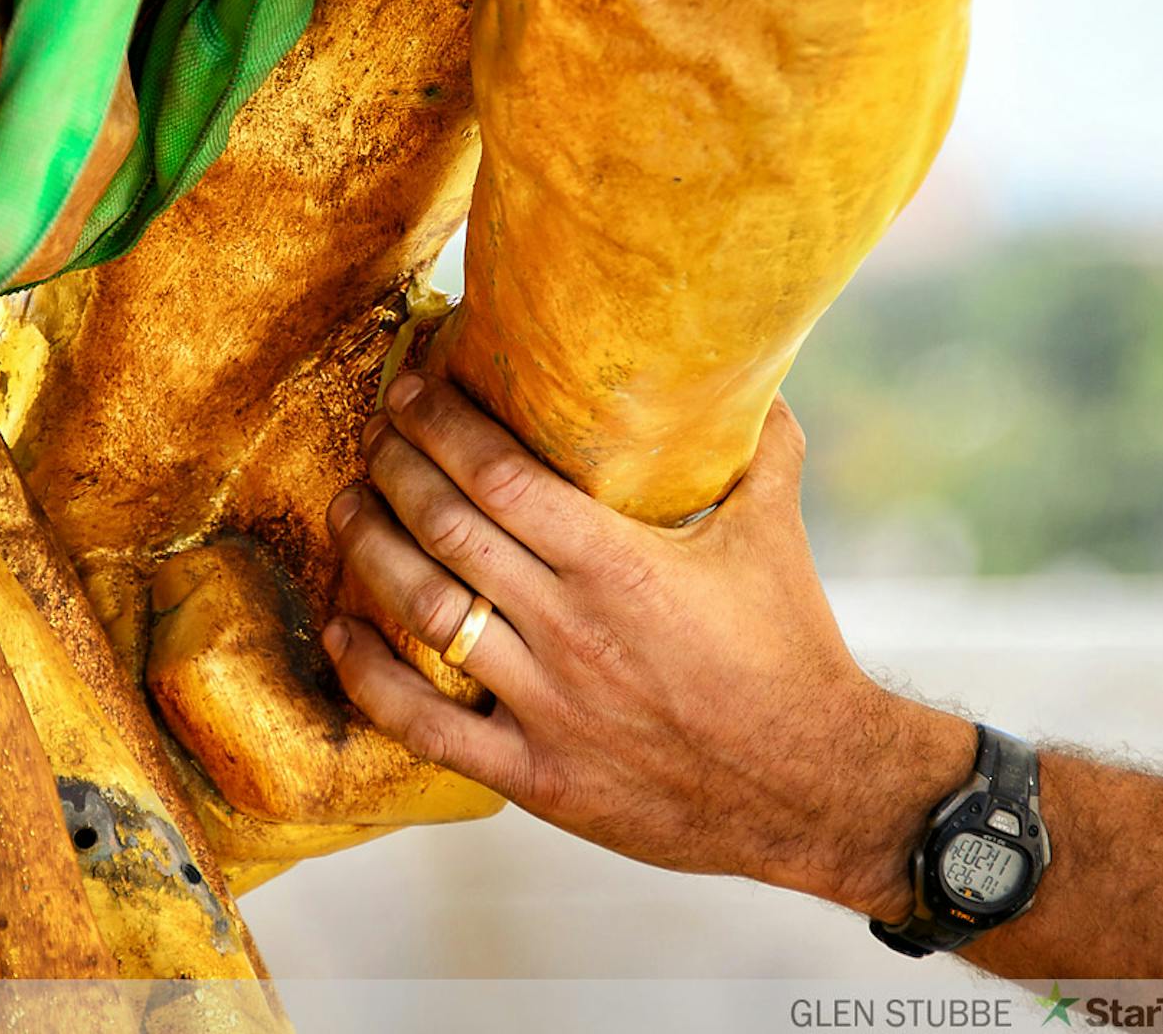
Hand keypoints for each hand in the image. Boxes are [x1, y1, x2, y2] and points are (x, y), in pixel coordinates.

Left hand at [322, 373, 974, 921]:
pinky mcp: (535, 775)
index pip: (499, 475)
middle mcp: (570, 628)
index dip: (441, 425)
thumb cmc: (794, 654)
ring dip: (371, 553)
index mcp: (619, 563)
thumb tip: (755, 376)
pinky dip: (370, 675)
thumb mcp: (776, 536)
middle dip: (396, 472)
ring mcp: (547, 705)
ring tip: (348, 510)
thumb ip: (759, 450)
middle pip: (447, 531)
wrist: (819, 786)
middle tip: (375, 441)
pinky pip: (426, 724)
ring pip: (424, 613)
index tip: (411, 391)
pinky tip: (342, 633)